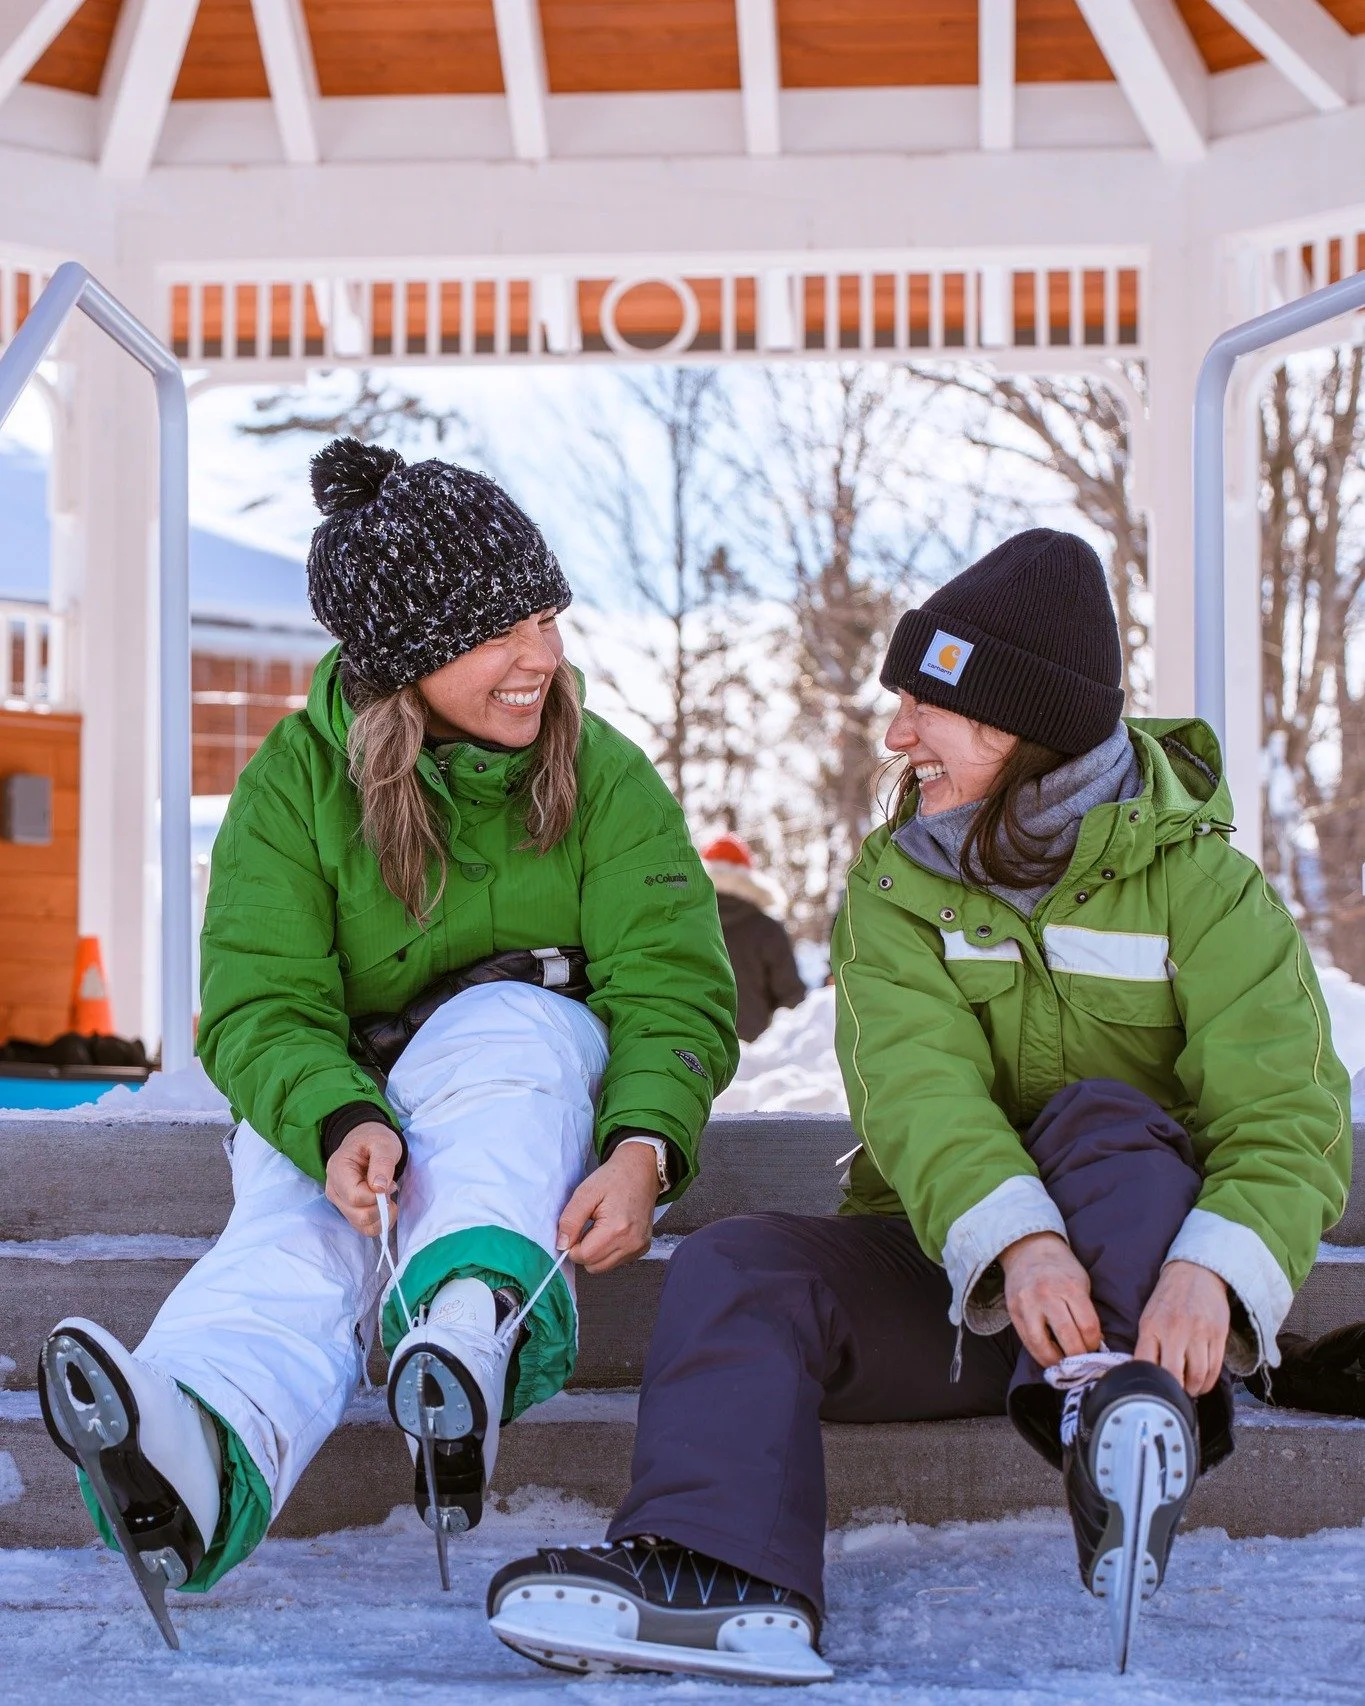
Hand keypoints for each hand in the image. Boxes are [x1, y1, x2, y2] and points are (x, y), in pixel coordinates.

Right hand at [325, 1121, 402, 1235]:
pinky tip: (386, 1206)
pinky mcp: (349, 1210)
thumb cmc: (374, 1140)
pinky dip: (380, 1222)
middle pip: (358, 1215)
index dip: (376, 1196)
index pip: (355, 1197)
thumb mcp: (383, 1143)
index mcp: (338, 1170)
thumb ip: (382, 1163)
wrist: (366, 1140)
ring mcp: (340, 1202)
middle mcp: (334, 1190)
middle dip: (381, 1208)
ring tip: (389, 1197)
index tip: (390, 1184)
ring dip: (382, 1217)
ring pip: (361, 1225)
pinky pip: (364, 1228)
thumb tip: (379, 1188)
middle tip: (391, 1189)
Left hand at [557, 1144, 660, 1274]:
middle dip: (584, 1250)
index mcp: (616, 1230)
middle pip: (593, 1266)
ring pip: (604, 1267)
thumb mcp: (586, 1192)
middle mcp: (631, 1243)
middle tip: (587, 1226)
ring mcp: (639, 1248)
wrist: (642, 1170)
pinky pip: (617, 1261)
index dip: (572, 1245)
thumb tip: (561, 1245)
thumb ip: (570, 1220)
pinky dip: (609, 1251)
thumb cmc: (614, 1178)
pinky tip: (612, 1231)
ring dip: (596, 1252)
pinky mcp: (642, 1248)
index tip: (575, 1227)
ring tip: (600, 1227)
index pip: (583, 1257)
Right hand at [1000, 1231, 1102, 1367]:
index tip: (1095, 1348)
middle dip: (1078, 1356)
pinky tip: (1048, 1357)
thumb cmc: (1061, 1268)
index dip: (1094, 1344)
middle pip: (1068, 1338)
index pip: (1088, 1327)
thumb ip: (1086, 1311)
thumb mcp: (1081, 1283)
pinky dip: (1039, 1354)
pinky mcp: (1013, 1311)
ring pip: (1042, 1345)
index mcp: (1070, 1288)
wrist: (1029, 1250)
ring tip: (1064, 1364)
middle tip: (1082, 1361)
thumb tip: (1093, 1343)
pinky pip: (1026, 1341)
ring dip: (1056, 1361)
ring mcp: (1027, 1304)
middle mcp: (1047, 1296)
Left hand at [1135, 1260, 1229, 1396]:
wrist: (1196, 1273)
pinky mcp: (1218, 1335)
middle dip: (1174, 1393)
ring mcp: (1198, 1333)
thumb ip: (1147, 1346)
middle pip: (1174, 1375)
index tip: (1151, 1394)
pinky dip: (1208, 1382)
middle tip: (1174, 1398)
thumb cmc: (1168, 1300)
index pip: (1146, 1365)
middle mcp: (1175, 1330)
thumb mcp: (1148, 1318)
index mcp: (1152, 1327)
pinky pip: (1215, 1368)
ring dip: (1194, 1390)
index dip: (1149, 1385)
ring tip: (1189, 1391)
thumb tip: (1143, 1377)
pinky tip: (1202, 1383)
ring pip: (1198, 1376)